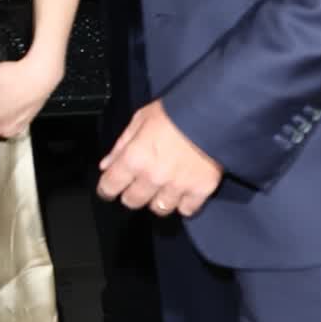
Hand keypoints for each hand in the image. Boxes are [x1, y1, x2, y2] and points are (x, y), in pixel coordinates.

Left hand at [96, 98, 222, 217]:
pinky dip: (184, 203)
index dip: (106, 188)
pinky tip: (183, 191)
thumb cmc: (176, 111)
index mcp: (134, 157)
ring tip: (163, 186)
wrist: (214, 111)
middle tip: (139, 183)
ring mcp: (177, 186)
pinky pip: (186, 210)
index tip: (110, 187)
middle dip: (132, 193)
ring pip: (159, 209)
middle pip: (132, 201)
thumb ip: (121, 145)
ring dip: (158, 199)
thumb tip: (106, 165)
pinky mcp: (201, 190)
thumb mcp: (140, 119)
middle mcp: (153, 177)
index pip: (109, 186)